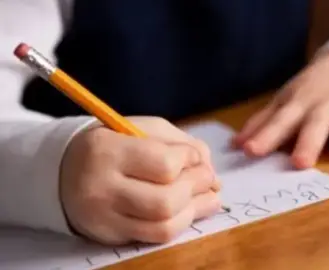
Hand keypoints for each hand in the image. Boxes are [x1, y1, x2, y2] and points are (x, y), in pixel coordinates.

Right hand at [60, 117, 220, 244]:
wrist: (64, 171)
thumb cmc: (113, 144)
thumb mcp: (141, 128)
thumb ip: (179, 142)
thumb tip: (210, 170)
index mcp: (107, 150)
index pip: (164, 164)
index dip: (190, 160)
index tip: (195, 156)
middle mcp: (102, 187)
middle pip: (166, 200)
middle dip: (198, 187)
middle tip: (209, 178)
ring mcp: (104, 217)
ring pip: (164, 226)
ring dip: (195, 209)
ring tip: (207, 195)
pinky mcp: (111, 236)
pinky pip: (156, 237)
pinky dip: (181, 223)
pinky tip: (189, 209)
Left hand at [233, 49, 328, 167]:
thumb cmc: (312, 89)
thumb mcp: (287, 101)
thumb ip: (264, 123)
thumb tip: (237, 145)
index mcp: (299, 104)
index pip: (280, 121)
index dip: (266, 137)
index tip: (250, 152)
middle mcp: (324, 103)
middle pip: (314, 124)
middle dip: (307, 142)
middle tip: (299, 164)